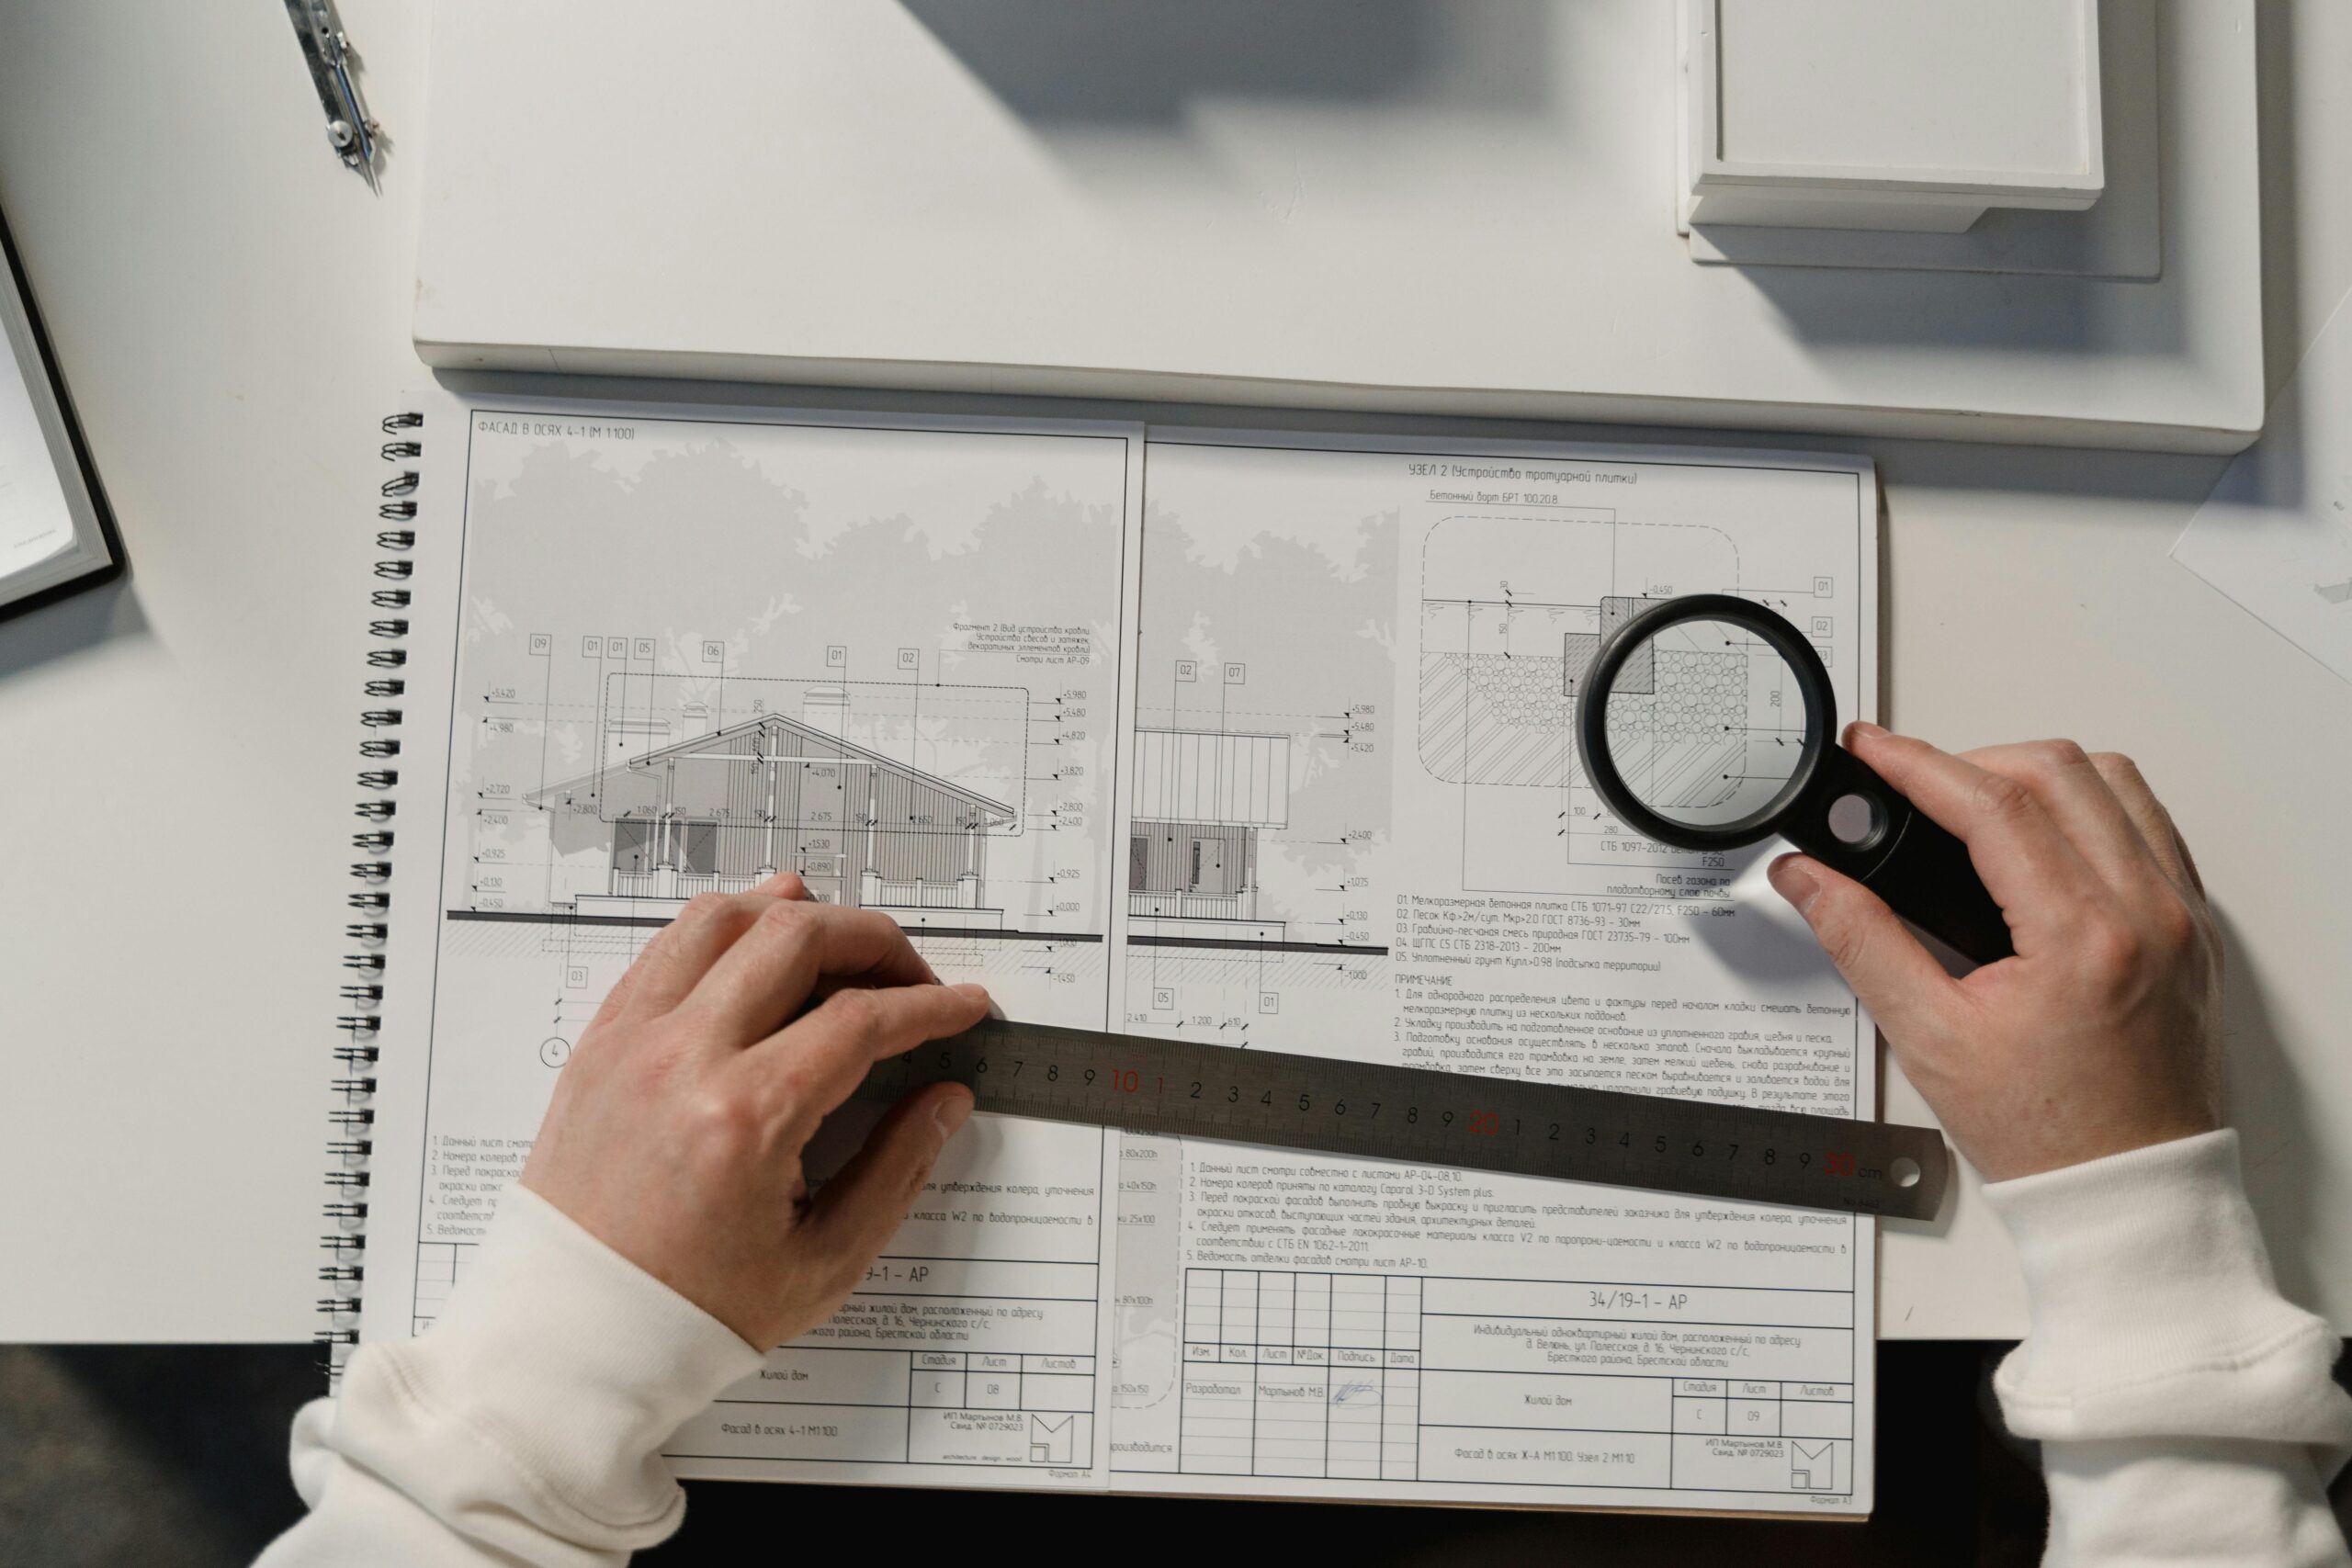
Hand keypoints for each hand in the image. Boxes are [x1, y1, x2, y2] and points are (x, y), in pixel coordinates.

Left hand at [520, 874, 988, 1345]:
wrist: (569, 1336)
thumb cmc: (681, 1313)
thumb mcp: (821, 1263)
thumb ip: (896, 1170)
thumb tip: (942, 1102)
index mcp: (744, 1118)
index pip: (862, 1019)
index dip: (930, 1007)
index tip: (962, 1009)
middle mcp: (683, 1060)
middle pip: (798, 937)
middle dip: (877, 942)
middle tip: (911, 978)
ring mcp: (633, 1041)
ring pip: (725, 918)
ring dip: (797, 915)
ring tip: (841, 943)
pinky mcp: (601, 1042)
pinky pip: (666, 945)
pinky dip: (724, 926)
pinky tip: (760, 938)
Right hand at [1767, 724, 2221, 1182]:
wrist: (2130, 1187)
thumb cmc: (2049, 1134)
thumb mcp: (1930, 1038)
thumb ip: (1862, 940)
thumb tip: (1811, 879)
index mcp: (2083, 940)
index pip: (1995, 806)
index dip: (1918, 765)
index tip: (1873, 752)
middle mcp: (2148, 915)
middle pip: (2058, 771)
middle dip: (1971, 760)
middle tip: (1911, 782)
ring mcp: (2182, 917)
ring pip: (2114, 782)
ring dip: (2038, 774)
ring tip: (1977, 803)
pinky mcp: (2194, 927)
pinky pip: (2149, 824)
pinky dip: (2092, 806)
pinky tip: (2047, 835)